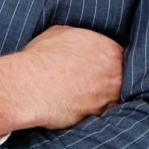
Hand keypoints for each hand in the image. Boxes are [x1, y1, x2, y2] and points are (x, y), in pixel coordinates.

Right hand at [0, 25, 122, 138]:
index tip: (95, 65)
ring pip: (113, 96)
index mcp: (108, 49)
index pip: (117, 55)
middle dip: (107, 78)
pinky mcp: (99, 115)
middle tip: (89, 79)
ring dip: (101, 96)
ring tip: (82, 93)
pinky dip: (93, 110)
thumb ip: (81, 38)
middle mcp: (115, 72)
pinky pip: (102, 112)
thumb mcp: (60, 33)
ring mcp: (109, 96)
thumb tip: (83, 42)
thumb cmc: (40, 57)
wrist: (28, 85)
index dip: (106, 60)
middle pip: (120, 76)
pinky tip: (77, 104)